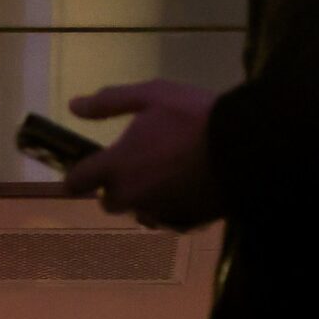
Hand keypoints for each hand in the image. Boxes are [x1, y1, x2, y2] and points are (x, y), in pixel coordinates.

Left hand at [65, 80, 224, 230]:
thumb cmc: (193, 117)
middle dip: (114, 187)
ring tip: (164, 176)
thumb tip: (74, 106)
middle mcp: (132, 196)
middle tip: (134, 165)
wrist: (244, 148)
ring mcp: (159, 213)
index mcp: (117, 166)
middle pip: (109, 202)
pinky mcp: (186, 223)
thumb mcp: (151, 95)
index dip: (76, 176)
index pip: (78, 181)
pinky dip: (170, 208)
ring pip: (139, 212)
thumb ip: (109, 102)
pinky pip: (167, 220)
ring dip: (143, 199)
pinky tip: (185, 190)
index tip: (83, 169)